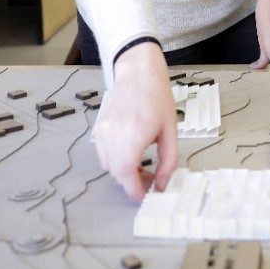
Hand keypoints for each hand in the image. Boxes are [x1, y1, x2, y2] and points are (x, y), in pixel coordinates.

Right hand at [93, 42, 177, 201]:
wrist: (138, 72)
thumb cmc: (157, 97)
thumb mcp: (171, 130)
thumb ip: (169, 160)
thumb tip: (163, 184)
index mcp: (136, 131)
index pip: (126, 172)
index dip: (135, 190)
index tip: (146, 195)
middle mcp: (115, 132)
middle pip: (116, 173)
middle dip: (132, 183)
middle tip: (149, 180)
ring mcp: (103, 130)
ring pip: (108, 166)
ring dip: (123, 172)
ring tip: (141, 164)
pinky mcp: (98, 127)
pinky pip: (104, 154)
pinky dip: (116, 160)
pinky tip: (130, 152)